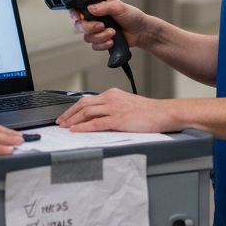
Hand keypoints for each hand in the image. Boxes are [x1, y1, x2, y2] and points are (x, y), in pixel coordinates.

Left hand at [55, 88, 179, 133]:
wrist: (164, 113)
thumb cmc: (150, 112)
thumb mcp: (128, 105)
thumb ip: (113, 108)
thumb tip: (99, 118)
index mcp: (113, 94)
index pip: (87, 100)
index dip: (73, 108)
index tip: (66, 116)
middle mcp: (112, 98)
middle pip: (83, 104)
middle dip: (69, 114)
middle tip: (60, 122)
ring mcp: (115, 108)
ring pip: (87, 112)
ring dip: (73, 120)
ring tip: (64, 127)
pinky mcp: (119, 119)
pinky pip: (96, 123)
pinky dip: (84, 127)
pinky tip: (76, 130)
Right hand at [69, 0, 157, 51]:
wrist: (142, 31)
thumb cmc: (133, 16)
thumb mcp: (120, 7)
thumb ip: (104, 7)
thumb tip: (90, 8)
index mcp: (97, 7)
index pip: (79, 9)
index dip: (74, 13)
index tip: (77, 17)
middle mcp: (95, 19)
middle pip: (80, 25)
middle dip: (90, 27)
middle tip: (102, 26)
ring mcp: (98, 31)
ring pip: (87, 37)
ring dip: (100, 37)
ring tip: (113, 33)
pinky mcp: (102, 41)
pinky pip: (94, 46)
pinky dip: (103, 45)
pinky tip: (112, 42)